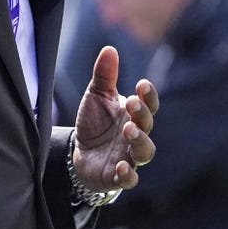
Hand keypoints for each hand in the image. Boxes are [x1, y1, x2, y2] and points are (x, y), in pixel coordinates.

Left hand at [72, 46, 158, 191]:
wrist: (79, 152)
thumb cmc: (94, 121)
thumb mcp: (96, 96)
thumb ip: (104, 75)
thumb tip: (109, 49)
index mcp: (133, 115)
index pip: (148, 105)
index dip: (148, 96)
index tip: (141, 85)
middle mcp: (136, 135)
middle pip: (148, 126)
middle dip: (142, 115)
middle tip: (131, 104)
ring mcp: (128, 156)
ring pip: (144, 153)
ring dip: (140, 141)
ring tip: (129, 129)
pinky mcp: (117, 176)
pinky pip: (129, 179)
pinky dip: (128, 175)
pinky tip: (121, 167)